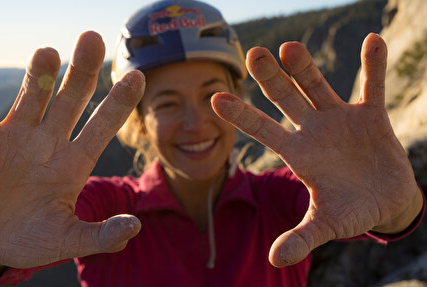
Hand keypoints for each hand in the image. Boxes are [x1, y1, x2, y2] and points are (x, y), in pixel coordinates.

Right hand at [0, 31, 143, 267]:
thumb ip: (98, 236)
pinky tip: (13, 71)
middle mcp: (51, 142)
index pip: (102, 126)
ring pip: (36, 95)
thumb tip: (134, 228)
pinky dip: (8, 90)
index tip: (138, 76)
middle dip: (83, 71)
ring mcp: (20, 136)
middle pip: (72, 99)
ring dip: (43, 73)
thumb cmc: (29, 240)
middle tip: (94, 39)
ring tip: (51, 52)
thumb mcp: (65, 240)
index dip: (120, 102)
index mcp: (74, 163)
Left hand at [212, 33, 422, 266]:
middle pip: (285, 99)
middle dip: (271, 78)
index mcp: (297, 153)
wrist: (385, 201)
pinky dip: (373, 66)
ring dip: (305, 68)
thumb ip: (302, 237)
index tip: (215, 98)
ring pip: (318, 87)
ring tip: (289, 47)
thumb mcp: (327, 224)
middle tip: (254, 55)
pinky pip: (371, 87)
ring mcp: (340, 119)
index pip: (261, 130)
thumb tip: (274, 260)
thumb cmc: (350, 211)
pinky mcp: (370, 115)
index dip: (240, 116)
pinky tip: (373, 42)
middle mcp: (312, 130)